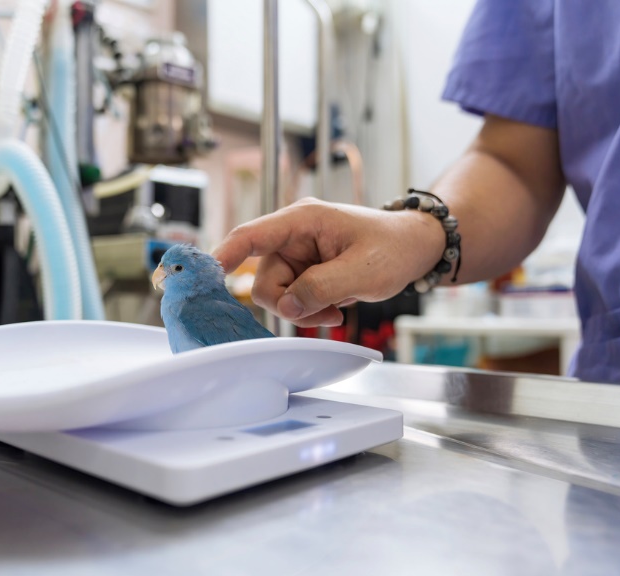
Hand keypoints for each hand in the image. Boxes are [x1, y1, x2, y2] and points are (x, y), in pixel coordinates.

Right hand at [212, 199, 444, 326]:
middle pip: (262, 280)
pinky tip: (334, 305)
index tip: (205, 274)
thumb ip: (321, 288)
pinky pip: (289, 299)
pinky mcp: (300, 271)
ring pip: (275, 295)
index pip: (250, 235)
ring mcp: (294, 254)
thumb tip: (288, 307)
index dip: (224, 255)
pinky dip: (308, 310)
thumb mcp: (363, 271)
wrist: (414, 248)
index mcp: (302, 220)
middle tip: (326, 312)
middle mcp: (291, 236)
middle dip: (290, 304)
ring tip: (336, 307)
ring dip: (302, 310)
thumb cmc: (393, 247)